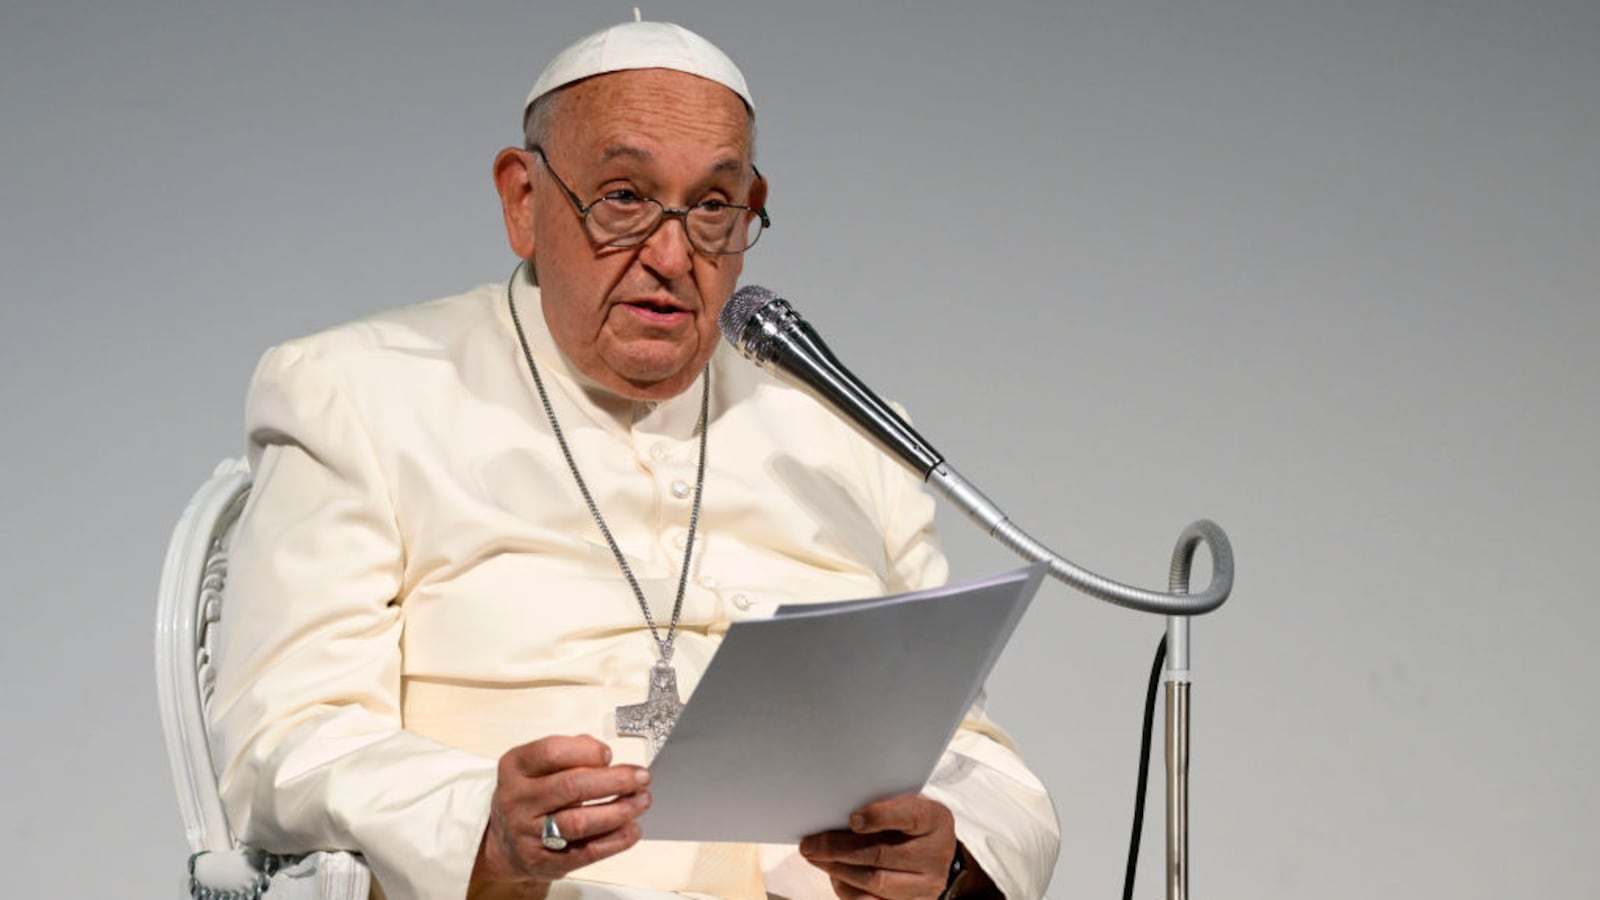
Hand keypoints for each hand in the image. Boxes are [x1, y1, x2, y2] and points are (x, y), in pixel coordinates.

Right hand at [470, 735, 650, 892]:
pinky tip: (631, 829)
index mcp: (515, 768)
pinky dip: (614, 840)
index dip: (588, 751)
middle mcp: (518, 800)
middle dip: (614, 780)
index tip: (609, 754)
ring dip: (619, 811)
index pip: (552, 752)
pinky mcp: (543, 861)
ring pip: (579, 822)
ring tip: (641, 801)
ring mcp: (528, 833)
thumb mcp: (536, 766)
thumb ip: (570, 753)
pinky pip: (585, 852)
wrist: (502, 842)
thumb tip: (605, 756)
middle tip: (640, 777)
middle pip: (571, 787)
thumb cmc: (529, 796)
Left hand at [799, 794, 961, 899]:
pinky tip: (833, 875)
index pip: (911, 816)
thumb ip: (882, 804)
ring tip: (815, 857)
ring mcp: (925, 885)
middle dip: (840, 848)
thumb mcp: (906, 804)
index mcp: (936, 820)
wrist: (935, 855)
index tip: (852, 819)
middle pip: (883, 853)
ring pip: (876, 882)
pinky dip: (848, 890)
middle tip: (811, 843)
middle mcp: (935, 854)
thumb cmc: (911, 823)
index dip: (880, 816)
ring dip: (838, 869)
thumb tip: (838, 811)